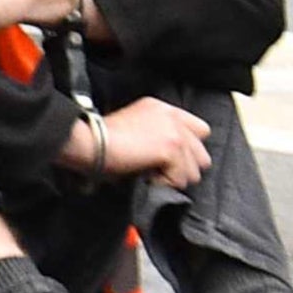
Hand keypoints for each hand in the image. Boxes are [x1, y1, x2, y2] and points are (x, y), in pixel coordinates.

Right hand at [83, 98, 212, 191]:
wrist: (91, 141)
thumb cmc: (101, 139)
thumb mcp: (133, 124)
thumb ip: (157, 131)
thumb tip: (170, 156)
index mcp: (163, 108)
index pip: (200, 130)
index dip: (189, 149)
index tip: (171, 158)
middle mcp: (173, 116)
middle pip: (202, 155)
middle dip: (184, 167)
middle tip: (160, 169)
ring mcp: (176, 132)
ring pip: (194, 171)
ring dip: (174, 177)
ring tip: (150, 172)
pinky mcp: (172, 149)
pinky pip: (181, 180)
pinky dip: (163, 183)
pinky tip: (146, 175)